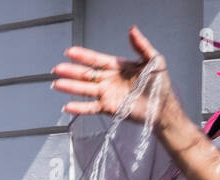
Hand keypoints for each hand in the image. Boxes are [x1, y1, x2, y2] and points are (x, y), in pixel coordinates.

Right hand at [51, 27, 177, 127]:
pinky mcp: (109, 108)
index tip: (70, 52)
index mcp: (117, 67)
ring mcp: (107, 95)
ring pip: (85, 89)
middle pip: (86, 74)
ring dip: (70, 87)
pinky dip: (79, 108)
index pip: (96, 60)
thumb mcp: (154, 59)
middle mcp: (109, 80)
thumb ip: (141, 45)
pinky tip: (67, 106)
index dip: (83, 56)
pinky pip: (90, 108)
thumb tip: (132, 30)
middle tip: (57, 68)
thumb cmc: (160, 84)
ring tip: (57, 84)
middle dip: (71, 71)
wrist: (162, 106)